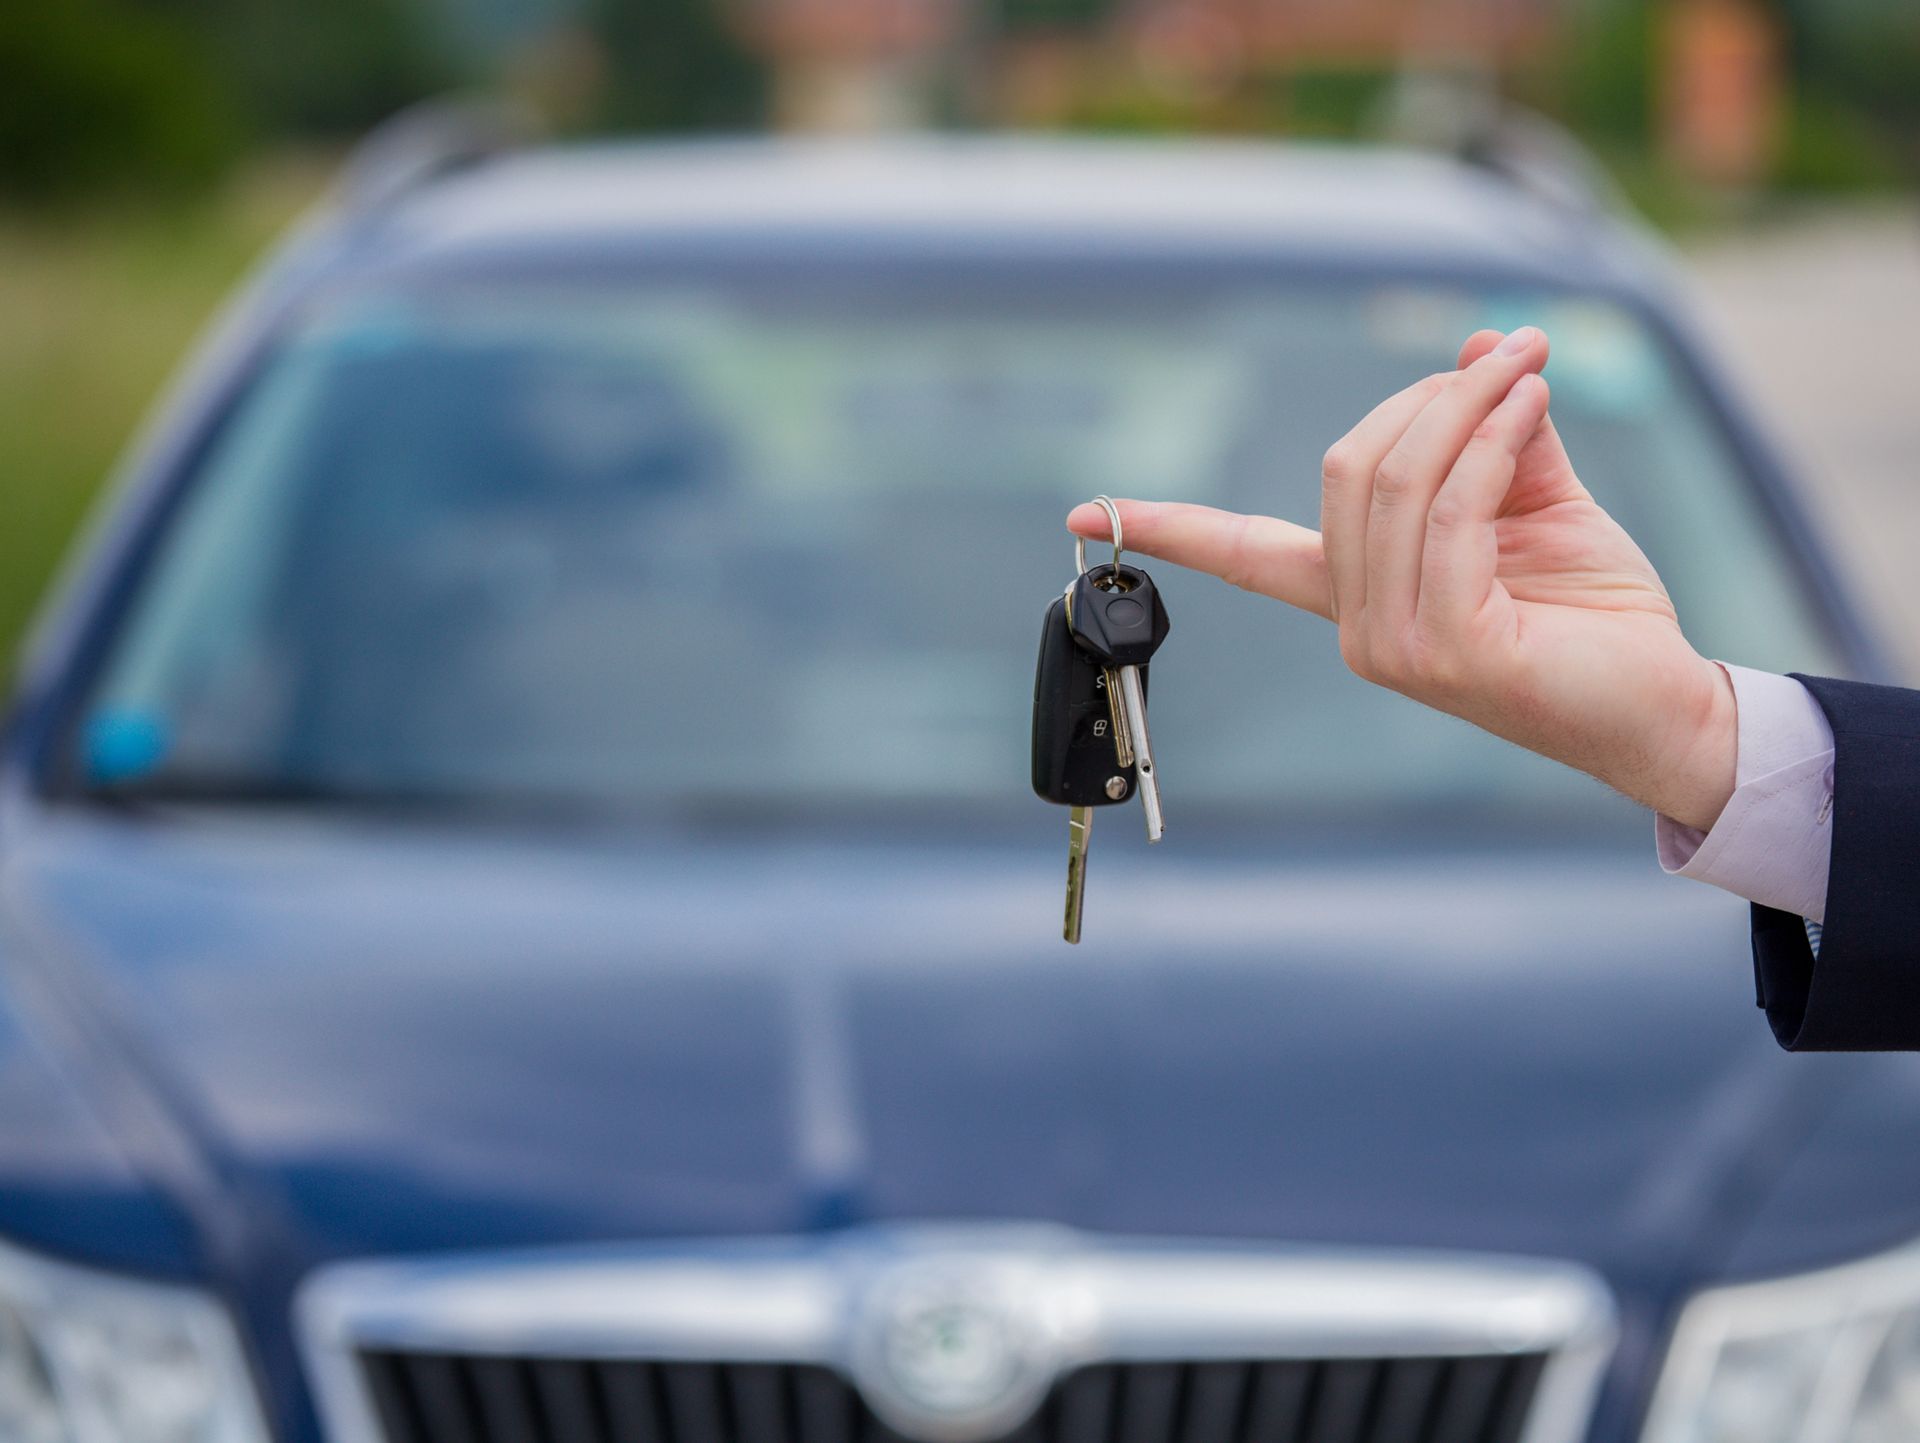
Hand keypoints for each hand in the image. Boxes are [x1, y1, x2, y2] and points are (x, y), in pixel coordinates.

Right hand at [1067, 327, 1738, 830]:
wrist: (1667, 706)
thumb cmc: (1599, 613)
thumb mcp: (1538, 502)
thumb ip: (1497, 434)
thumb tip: (1480, 342)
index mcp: (1357, 596)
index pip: (1244, 556)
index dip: (1169, 524)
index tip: (1083, 509)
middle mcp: (1357, 628)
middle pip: (1348, 467)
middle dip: (1430, 395)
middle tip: (1513, 358)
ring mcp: (1392, 647)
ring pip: (1394, 480)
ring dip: (1470, 403)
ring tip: (1532, 368)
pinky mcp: (1444, 651)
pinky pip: (1449, 512)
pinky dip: (1492, 441)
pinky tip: (1535, 408)